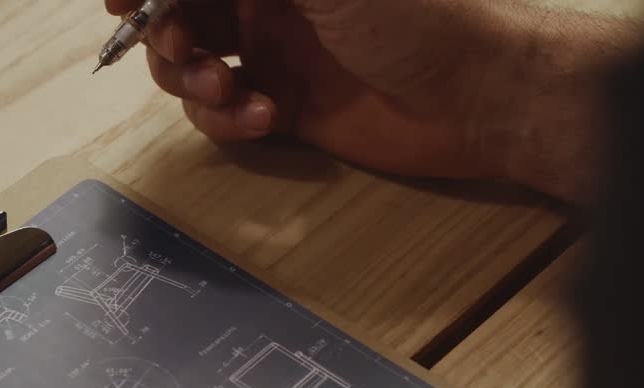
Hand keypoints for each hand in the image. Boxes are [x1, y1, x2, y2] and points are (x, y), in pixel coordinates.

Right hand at [105, 0, 643, 203]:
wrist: (480, 94)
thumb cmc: (416, 12)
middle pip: (180, 8)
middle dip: (163, 29)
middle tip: (179, 49)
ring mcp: (276, 51)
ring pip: (194, 65)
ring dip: (191, 80)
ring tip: (222, 88)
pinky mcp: (287, 106)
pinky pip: (226, 115)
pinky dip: (229, 120)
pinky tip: (263, 116)